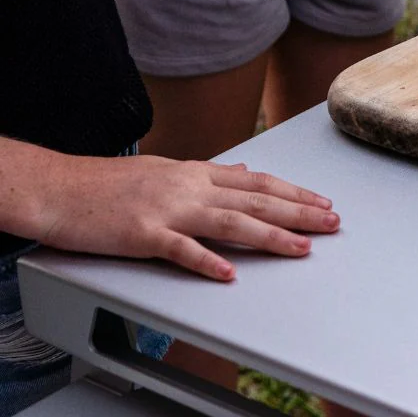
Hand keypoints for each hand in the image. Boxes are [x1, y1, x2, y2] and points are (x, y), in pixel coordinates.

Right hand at [37, 154, 339, 281]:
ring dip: (271, 235)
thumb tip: (243, 172)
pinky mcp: (143, 234)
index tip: (322, 202)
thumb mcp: (168, 169)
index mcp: (197, 172)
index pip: (258, 182)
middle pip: (256, 200)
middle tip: (331, 222)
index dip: (295, 192)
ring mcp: (169, 209)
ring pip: (231, 222)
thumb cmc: (111, 184)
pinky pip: (181, 249)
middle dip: (299, 212)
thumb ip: (208, 173)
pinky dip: (207, 261)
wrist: (62, 188)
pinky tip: (230, 273)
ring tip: (301, 247)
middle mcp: (191, 187)